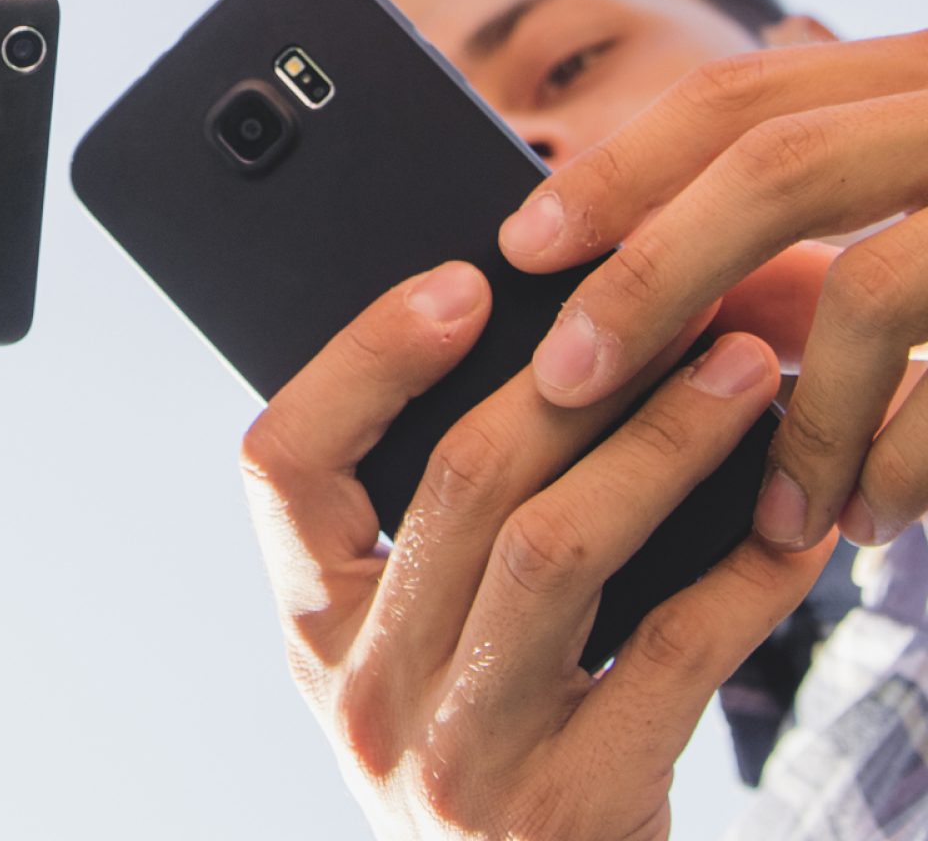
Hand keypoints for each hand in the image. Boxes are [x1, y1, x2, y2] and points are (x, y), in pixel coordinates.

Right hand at [243, 262, 834, 840]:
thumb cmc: (493, 754)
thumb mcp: (421, 651)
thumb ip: (440, 531)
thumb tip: (543, 345)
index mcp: (312, 624)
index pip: (280, 460)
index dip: (366, 358)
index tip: (465, 284)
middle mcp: (362, 689)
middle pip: (455, 483)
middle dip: (573, 375)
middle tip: (669, 302)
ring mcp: (456, 754)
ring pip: (556, 549)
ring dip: (661, 445)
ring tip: (739, 375)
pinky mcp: (568, 807)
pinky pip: (669, 654)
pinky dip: (740, 576)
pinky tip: (791, 522)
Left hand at [494, 30, 927, 556]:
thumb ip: (843, 211)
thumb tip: (713, 258)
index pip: (747, 94)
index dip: (623, 166)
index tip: (519, 239)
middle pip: (775, 160)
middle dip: (651, 271)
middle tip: (561, 376)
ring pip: (880, 286)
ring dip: (797, 414)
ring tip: (764, 513)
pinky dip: (898, 461)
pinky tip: (865, 519)